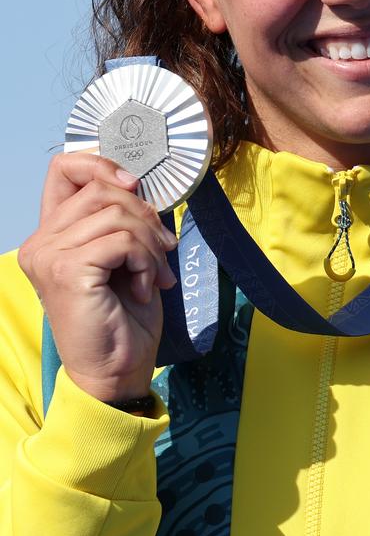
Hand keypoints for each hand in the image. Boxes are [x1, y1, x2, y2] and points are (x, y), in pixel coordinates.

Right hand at [19, 153, 177, 402]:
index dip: (103, 165)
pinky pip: (122, 240)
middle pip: (101, 189)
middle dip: (144, 215)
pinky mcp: (68, 270)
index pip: (64, 169)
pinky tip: (146, 288)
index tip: (134, 186)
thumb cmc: (123, 316)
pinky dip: (145, 260)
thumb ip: (119, 217)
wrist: (117, 370)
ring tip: (155, 274)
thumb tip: (136, 183)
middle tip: (163, 249)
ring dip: (149, 243)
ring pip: (116, 213)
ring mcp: (50, 255)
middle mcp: (41, 241)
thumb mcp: (124, 254)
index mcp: (51, 233)